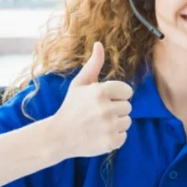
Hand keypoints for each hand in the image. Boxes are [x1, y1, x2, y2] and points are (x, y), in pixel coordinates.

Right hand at [49, 42, 132, 158]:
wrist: (58, 136)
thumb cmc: (71, 107)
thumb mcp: (79, 84)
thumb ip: (93, 65)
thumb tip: (99, 44)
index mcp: (100, 91)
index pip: (127, 91)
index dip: (117, 95)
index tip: (104, 100)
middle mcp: (105, 108)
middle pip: (128, 107)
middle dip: (116, 109)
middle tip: (98, 114)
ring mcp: (108, 126)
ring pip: (127, 122)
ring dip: (116, 123)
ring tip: (98, 124)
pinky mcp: (110, 142)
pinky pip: (124, 136)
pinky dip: (114, 137)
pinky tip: (99, 135)